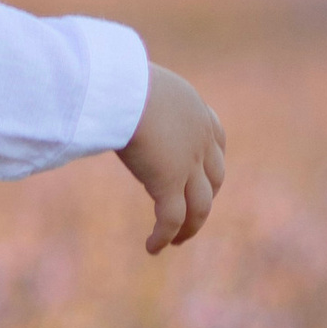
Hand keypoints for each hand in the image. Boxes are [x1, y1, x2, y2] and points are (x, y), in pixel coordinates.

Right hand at [117, 65, 226, 252]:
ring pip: (199, 207)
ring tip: (178, 241)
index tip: (203, 176)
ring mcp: (188, 164)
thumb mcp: (138, 83)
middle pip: (214, 179)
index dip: (211, 163)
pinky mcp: (168, 183)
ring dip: (190, 227)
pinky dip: (165, 236)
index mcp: (196, 112)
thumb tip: (110, 95)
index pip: (217, 141)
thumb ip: (136, 96)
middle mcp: (200, 140)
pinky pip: (171, 219)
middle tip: (192, 215)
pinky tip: (153, 248)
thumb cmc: (120, 79)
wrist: (126, 88)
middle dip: (205, 199)